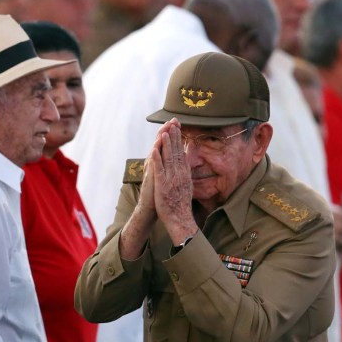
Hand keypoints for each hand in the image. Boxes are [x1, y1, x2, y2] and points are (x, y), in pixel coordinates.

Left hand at [150, 119, 197, 243]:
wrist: (179, 218)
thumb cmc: (181, 203)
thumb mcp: (187, 185)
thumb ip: (185, 172)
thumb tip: (185, 163)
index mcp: (184, 173)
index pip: (181, 152)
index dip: (179, 139)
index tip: (177, 128)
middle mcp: (179, 174)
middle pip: (176, 152)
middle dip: (174, 137)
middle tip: (173, 123)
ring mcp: (171, 179)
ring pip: (168, 159)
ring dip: (166, 145)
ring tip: (165, 132)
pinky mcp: (163, 185)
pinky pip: (160, 170)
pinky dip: (157, 159)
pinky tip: (155, 150)